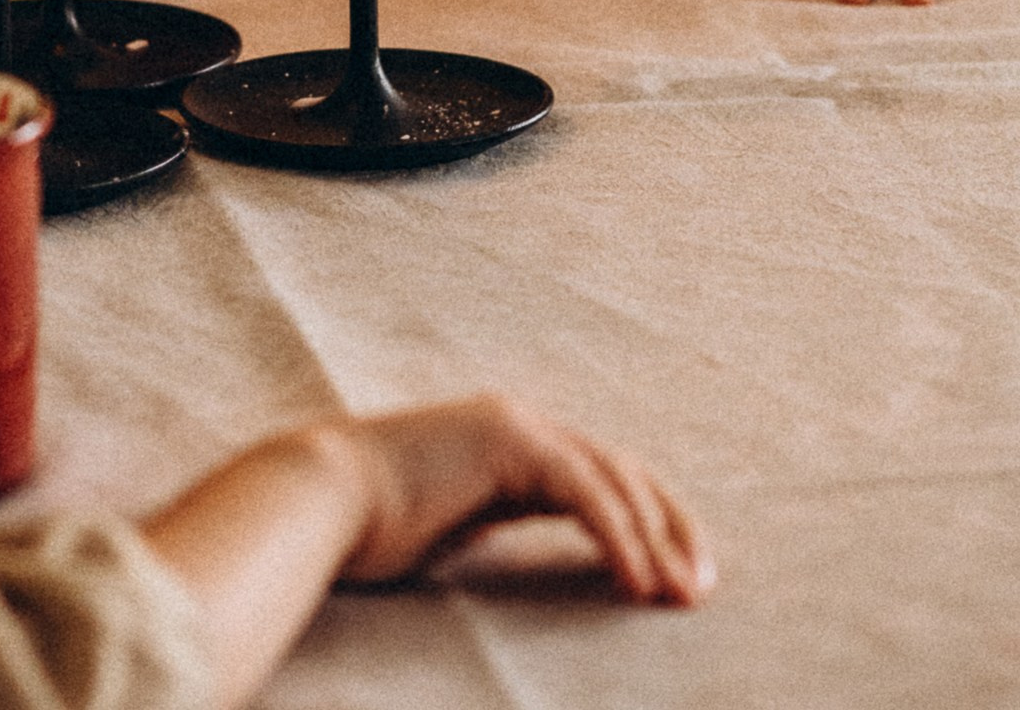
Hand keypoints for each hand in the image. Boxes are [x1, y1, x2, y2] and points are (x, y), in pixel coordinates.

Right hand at [142, 393, 708, 706]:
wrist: (318, 498)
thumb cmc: (369, 530)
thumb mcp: (452, 534)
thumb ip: (493, 531)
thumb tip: (528, 582)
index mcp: (509, 445)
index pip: (602, 478)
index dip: (648, 526)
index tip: (676, 582)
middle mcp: (519, 424)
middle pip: (624, 469)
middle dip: (672, 528)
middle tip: (701, 590)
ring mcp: (514, 424)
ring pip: (613, 477)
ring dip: (657, 537)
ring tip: (681, 595)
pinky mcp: (507, 440)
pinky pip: (583, 491)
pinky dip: (618, 536)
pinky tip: (638, 582)